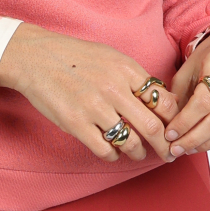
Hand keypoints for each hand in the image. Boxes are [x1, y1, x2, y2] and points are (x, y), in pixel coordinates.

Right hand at [0, 23, 177, 163]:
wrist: (35, 57)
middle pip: (152, 126)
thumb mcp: (110, 56)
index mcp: (125, 68)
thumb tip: (163, 99)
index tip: (174, 129)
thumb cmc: (74, 57)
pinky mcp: (76, 123)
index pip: (162, 101)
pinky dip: (113, 154)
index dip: (173, 119)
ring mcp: (94, 107)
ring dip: (138, 152)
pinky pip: (105, 150)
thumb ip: (135, 76)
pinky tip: (111, 149)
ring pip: (131, 142)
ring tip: (137, 152)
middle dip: (165, 145)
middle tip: (168, 153)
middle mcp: (113, 88)